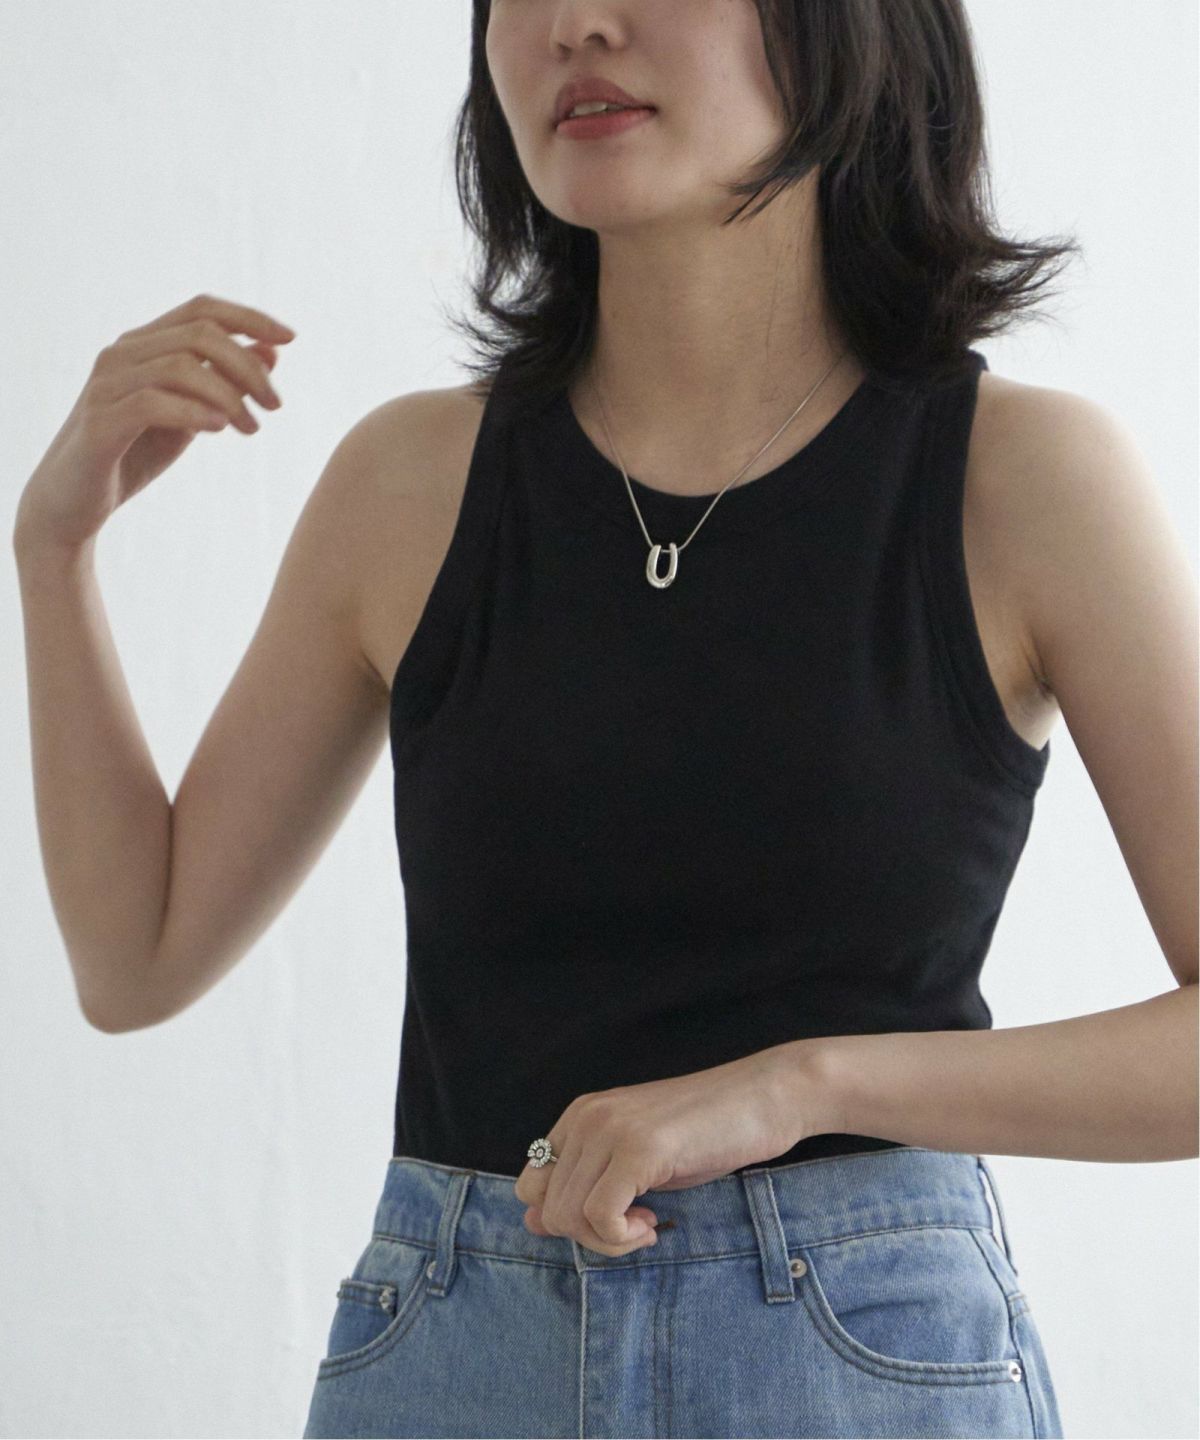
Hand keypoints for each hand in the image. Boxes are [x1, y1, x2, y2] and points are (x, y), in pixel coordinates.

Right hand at [15, 292, 294, 553]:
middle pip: (199, 334)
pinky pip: (153, 403)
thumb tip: (272, 350)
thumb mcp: (191, 415)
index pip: (201, 309)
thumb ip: (224, 382)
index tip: (291, 338)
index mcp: (143, 345)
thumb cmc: (135, 453)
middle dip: (249, 367)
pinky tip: (221, 429)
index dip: (249, 318)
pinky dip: (194, 412)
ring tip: (252, 428)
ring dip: (229, 395)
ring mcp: (106, 385)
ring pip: (181, 366)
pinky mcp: (99, 423)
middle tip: (275, 405)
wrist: (74, 502)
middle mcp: (121, 354)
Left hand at [513, 1045, 822, 1256]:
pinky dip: (623, 1237)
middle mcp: (586, 1116)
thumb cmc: (707, 1133)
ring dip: (609, 1240)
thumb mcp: (636, 1162)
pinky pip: (600, 1216)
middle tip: (635, 1227)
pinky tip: (652, 1224)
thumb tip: (532, 1223)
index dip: (567, 1217)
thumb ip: (585, 1186)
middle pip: (548, 1207)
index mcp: (580, 1115)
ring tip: (647, 1224)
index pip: (531, 1185)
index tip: (613, 1218)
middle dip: (588, 1236)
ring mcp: (610, 1128)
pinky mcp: (639, 1147)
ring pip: (568, 1216)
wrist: (763, 1099)